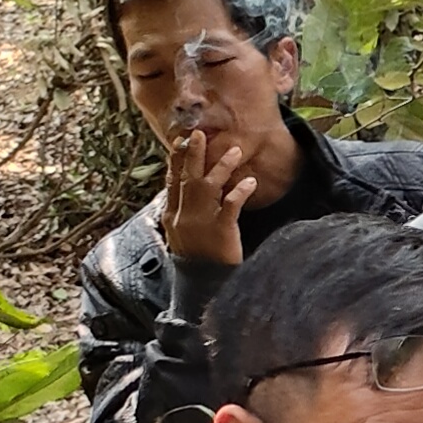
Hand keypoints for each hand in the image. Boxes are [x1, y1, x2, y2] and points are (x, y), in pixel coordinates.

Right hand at [162, 107, 262, 268]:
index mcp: (172, 217)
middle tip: (198, 134)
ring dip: (221, 166)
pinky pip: (230, 205)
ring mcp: (201, 223)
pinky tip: (250, 180)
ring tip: (234, 150)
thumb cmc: (197, 261)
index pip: (172, 183)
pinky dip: (240, 191)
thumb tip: (180, 194)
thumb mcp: (181, 237)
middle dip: (192, 155)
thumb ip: (181, 214)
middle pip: (187, 179)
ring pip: (207, 186)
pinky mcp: (221, 231)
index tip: (179, 140)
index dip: (175, 161)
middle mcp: (183, 217)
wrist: (204, 288)